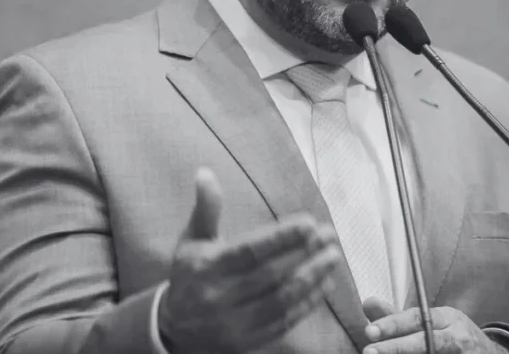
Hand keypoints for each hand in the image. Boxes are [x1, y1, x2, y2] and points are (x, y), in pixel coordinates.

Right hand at [158, 168, 343, 353]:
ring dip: (312, 278)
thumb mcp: (192, 241)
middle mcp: (220, 298)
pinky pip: (284, 322)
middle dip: (304, 254)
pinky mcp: (249, 342)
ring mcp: (235, 324)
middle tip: (329, 235)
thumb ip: (205, 209)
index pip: (250, 251)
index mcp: (208, 268)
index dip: (281, 238)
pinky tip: (325, 284)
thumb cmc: (190, 275)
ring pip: (281, 300)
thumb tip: (205, 172)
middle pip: (270, 275)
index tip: (309, 222)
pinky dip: (307, 303)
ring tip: (333, 257)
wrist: (175, 329)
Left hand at [363, 306, 504, 353]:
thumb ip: (397, 317)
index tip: (369, 331)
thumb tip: (367, 303)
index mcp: (447, 318)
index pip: (417, 318)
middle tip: (369, 351)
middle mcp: (457, 336)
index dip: (393, 324)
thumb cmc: (452, 336)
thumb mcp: (430, 322)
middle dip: (396, 347)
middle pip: (425, 341)